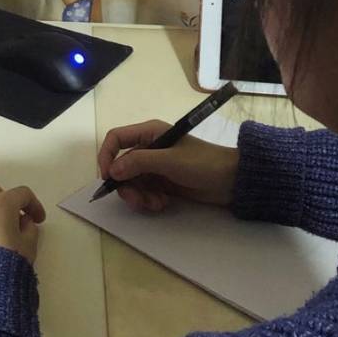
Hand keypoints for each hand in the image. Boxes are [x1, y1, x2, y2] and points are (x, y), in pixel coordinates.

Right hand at [98, 119, 239, 211]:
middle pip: (121, 166)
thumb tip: (112, 170)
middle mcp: (148, 148)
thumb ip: (139, 162)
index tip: (108, 178)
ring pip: (131, 183)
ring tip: (156, 203)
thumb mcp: (170, 161)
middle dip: (126, 185)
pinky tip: (162, 203)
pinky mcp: (162, 183)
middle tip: (137, 201)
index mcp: (149, 133)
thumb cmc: (202, 163)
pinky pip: (144, 192)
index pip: (116, 139)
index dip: (107, 156)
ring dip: (139, 196)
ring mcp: (155, 167)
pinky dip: (148, 200)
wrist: (231, 181)